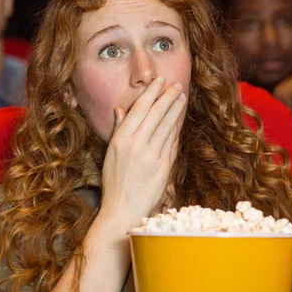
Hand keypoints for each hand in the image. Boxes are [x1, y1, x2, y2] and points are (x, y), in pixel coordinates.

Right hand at [100, 77, 185, 226]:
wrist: (123, 210)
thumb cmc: (114, 182)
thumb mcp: (110, 154)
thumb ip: (117, 129)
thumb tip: (120, 109)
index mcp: (120, 140)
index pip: (139, 109)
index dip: (151, 93)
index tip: (159, 81)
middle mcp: (136, 145)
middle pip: (156, 114)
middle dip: (168, 97)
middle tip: (176, 84)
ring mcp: (151, 156)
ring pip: (167, 126)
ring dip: (176, 110)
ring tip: (181, 97)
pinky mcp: (164, 167)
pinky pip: (172, 143)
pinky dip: (176, 129)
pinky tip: (179, 120)